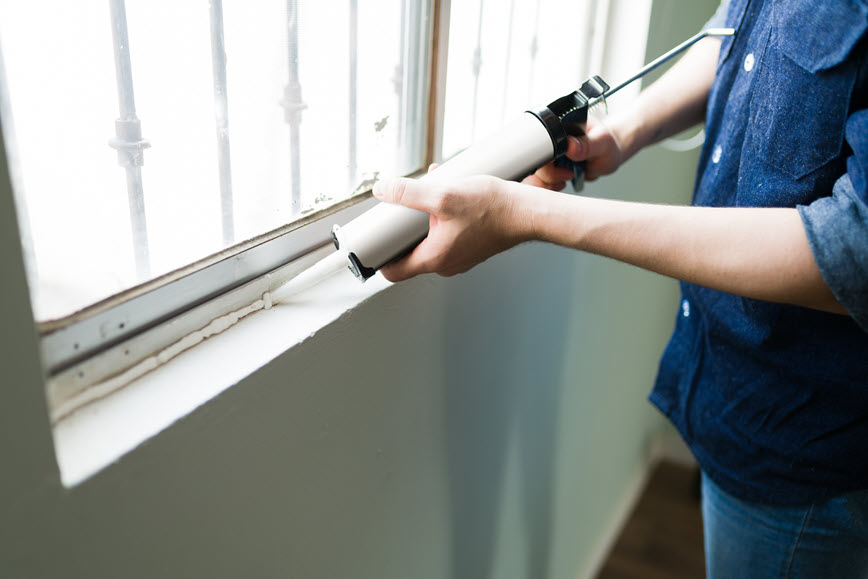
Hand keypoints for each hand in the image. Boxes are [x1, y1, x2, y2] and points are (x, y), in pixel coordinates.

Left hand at [372, 175, 528, 281]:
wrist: (529, 212)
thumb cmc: (494, 208)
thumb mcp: (444, 194)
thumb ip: (410, 193)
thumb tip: (383, 190)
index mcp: (435, 258)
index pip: (393, 271)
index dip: (378, 256)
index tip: (372, 241)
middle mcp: (446, 263)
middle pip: (409, 252)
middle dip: (402, 229)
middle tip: (399, 209)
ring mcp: (459, 256)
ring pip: (429, 239)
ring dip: (424, 218)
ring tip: (430, 194)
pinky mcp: (470, 245)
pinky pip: (446, 234)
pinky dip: (442, 216)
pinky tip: (449, 194)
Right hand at [522, 118, 625, 189]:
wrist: (608, 154)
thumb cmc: (607, 144)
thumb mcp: (603, 143)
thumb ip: (588, 144)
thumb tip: (570, 145)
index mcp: (558, 126)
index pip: (538, 144)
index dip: (547, 163)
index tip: (565, 171)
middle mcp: (548, 140)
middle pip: (532, 163)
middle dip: (548, 177)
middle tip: (568, 175)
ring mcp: (546, 155)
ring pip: (531, 176)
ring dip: (545, 185)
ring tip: (564, 181)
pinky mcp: (546, 168)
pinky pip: (536, 182)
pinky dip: (546, 189)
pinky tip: (560, 185)